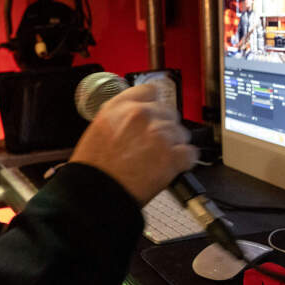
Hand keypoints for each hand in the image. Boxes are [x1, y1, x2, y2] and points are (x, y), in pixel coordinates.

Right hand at [69, 84, 197, 204]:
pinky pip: (190, 153)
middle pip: (169, 112)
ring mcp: (159, 134)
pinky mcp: (172, 156)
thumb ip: (120, 116)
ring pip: (181, 132)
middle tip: (153, 144)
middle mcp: (141, 115)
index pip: (150, 91)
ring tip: (158, 159)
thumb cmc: (94, 169)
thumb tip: (135, 115)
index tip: (154, 113)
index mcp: (120, 106)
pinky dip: (183, 161)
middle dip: (164, 127)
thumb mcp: (98, 129)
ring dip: (174, 145)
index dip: (153, 105)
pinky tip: (171, 167)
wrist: (96, 193)